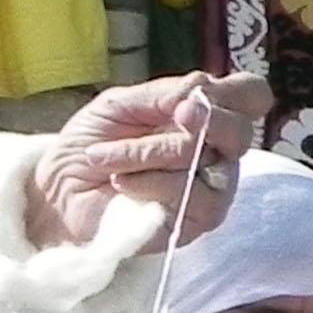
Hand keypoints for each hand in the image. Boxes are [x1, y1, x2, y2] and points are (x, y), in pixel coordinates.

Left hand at [27, 73, 274, 256]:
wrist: (60, 192)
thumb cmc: (93, 146)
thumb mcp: (120, 104)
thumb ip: (164, 93)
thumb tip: (201, 92)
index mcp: (205, 116)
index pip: (251, 96)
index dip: (234, 93)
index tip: (190, 99)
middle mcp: (219, 152)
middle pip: (241, 130)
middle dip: (203, 119)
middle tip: (171, 116)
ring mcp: (214, 188)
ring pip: (202, 158)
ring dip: (146, 152)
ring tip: (105, 158)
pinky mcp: (199, 220)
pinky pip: (187, 192)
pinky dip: (146, 182)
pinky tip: (121, 183)